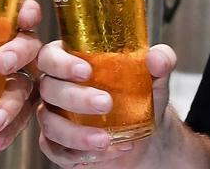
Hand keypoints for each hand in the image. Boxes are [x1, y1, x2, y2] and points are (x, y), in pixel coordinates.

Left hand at [0, 0, 42, 152]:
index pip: (18, 14)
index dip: (26, 10)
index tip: (22, 16)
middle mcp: (12, 56)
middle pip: (30, 45)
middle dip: (19, 51)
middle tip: (0, 63)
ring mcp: (18, 86)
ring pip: (27, 87)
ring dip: (11, 103)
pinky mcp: (18, 114)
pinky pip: (22, 120)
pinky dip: (9, 130)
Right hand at [36, 41, 177, 166]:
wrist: (144, 133)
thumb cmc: (139, 96)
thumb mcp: (154, 77)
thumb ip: (161, 61)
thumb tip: (157, 58)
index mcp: (70, 62)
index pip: (50, 56)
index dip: (61, 63)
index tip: (86, 70)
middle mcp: (56, 88)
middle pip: (49, 89)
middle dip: (75, 97)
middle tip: (106, 103)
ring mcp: (54, 118)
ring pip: (50, 124)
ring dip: (76, 134)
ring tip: (106, 139)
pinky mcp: (58, 145)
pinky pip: (58, 151)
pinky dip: (82, 153)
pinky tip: (106, 150)